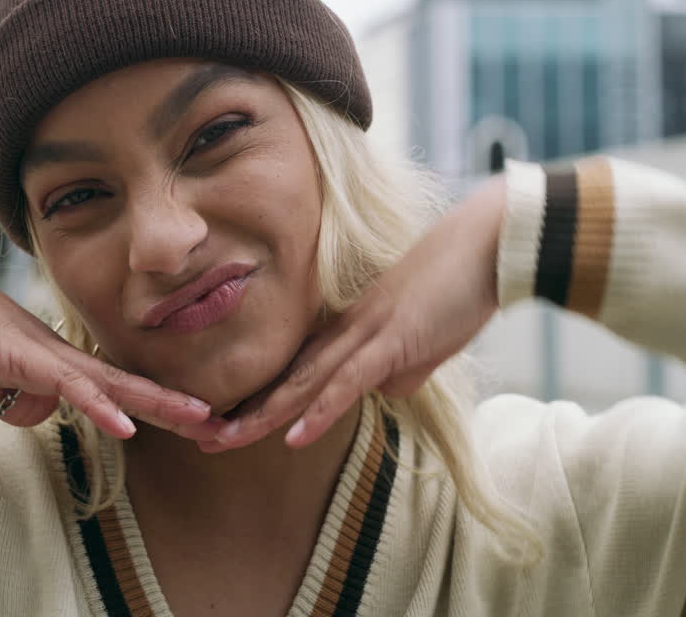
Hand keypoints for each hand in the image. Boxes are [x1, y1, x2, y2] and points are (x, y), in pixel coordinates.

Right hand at [0, 259, 220, 440]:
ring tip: (201, 421)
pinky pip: (72, 388)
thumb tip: (44, 412)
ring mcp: (50, 357)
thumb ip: (22, 400)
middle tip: (222, 424)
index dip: (155, 406)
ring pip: (116, 384)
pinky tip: (127, 426)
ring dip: (160, 405)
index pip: (118, 390)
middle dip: (178, 407)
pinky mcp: (29, 360)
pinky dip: (100, 408)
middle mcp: (65, 359)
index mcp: (60, 366)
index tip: (193, 424)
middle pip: (133, 385)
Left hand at [202, 176, 506, 451]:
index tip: (226, 425)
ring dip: (261, 416)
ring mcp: (366, 334)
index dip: (259, 400)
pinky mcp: (392, 339)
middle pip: (284, 377)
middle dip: (240, 412)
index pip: (295, 371)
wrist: (487, 244)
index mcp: (350, 330)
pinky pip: (348, 381)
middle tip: (197, 437)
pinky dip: (320, 411)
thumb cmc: (459, 288)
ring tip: (221, 441)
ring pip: (303, 381)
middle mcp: (346, 331)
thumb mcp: (424, 343)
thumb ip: (400, 368)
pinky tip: (293, 438)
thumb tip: (384, 391)